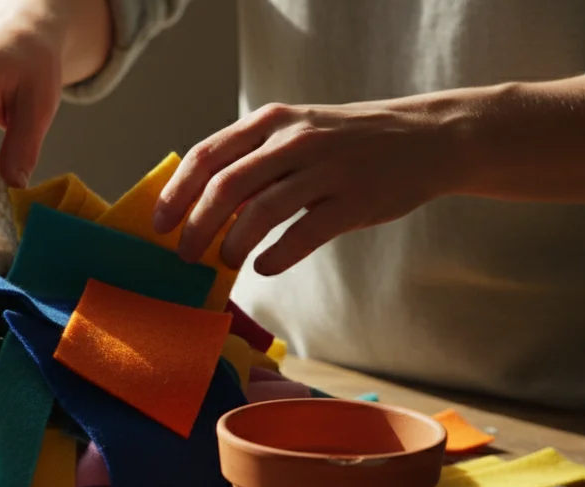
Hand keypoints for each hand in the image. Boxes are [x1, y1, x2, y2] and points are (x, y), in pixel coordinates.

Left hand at [152, 99, 465, 274]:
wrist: (425, 138)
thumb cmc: (347, 144)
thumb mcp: (296, 133)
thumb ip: (252, 161)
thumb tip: (198, 207)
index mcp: (271, 121)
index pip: (206, 156)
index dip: (175, 194)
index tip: (159, 225)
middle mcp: (295, 140)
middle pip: (224, 187)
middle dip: (196, 228)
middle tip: (186, 256)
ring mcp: (327, 169)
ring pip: (259, 213)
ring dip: (232, 246)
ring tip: (226, 262)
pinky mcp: (355, 201)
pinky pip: (302, 235)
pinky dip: (274, 257)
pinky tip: (265, 267)